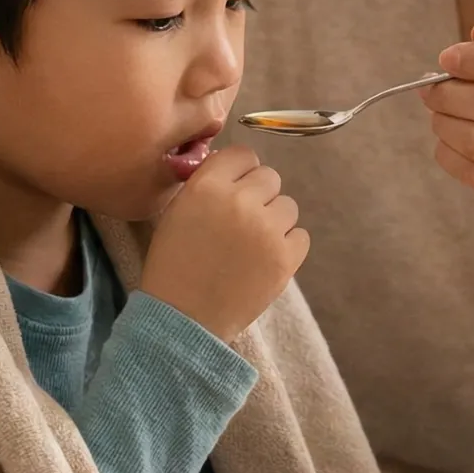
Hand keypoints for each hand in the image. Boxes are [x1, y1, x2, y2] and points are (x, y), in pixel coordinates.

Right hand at [139, 147, 309, 343]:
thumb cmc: (173, 265)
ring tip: (252, 243)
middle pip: (269, 177)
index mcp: (208, 186)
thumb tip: (234, 168)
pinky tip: (265, 259)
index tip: (233, 189)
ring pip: (288, 206)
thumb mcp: (177, 212)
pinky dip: (287, 245)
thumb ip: (206, 184)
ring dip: (274, 220)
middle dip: (258, 194)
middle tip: (241, 221)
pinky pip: (301, 236)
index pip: (243, 154)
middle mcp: (241, 201)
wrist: (183, 318)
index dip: (239, 171)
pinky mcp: (286, 258)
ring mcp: (267, 230)